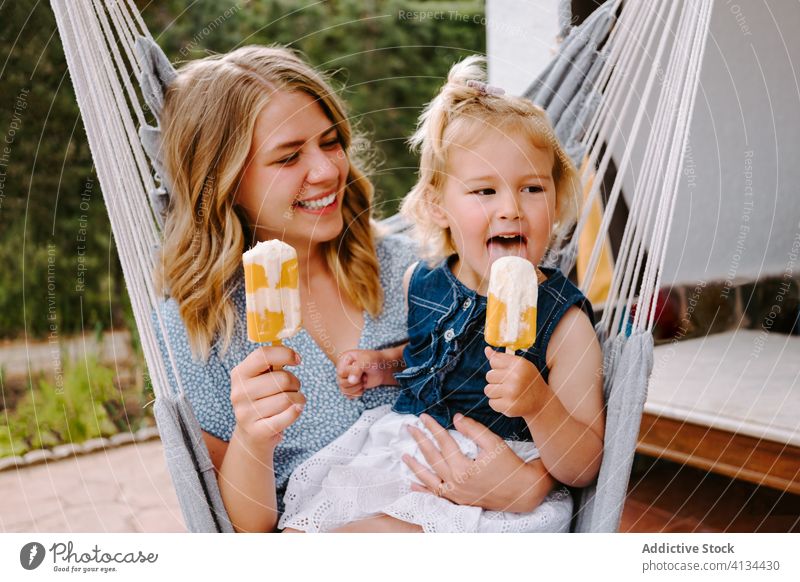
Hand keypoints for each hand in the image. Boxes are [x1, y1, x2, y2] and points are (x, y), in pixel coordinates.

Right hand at [230, 345, 304, 450]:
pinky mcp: (257, 431)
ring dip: (298, 398)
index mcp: (239, 374)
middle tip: (293, 388)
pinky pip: (288, 416)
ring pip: (287, 398)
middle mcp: (239, 393)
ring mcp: (245, 413)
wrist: (252, 433)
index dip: (285, 354)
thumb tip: (292, 356)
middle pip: (282, 379)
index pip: (262, 355)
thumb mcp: (261, 378)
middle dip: (295, 382)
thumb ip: (272, 363)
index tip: (297, 360)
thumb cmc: (262, 399)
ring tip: (292, 401)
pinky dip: (296, 411)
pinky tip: (295, 409)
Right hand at [336, 349, 397, 398]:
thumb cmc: (374, 361)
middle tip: (365, 376)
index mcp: (344, 360)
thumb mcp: (366, 361)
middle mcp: (343, 370)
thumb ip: (357, 369)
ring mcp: (346, 379)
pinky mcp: (350, 387)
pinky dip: (357, 393)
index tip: (362, 370)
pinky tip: (363, 388)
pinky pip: (348, 395)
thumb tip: (351, 381)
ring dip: (357, 388)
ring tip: (364, 380)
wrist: (382, 368)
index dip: (352, 374)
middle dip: (356, 382)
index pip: (341, 372)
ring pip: (344, 390)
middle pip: (341, 383)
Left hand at [402, 413, 553, 512]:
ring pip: (429, 479)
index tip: (423, 417)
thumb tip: (455, 418)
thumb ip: (473, 429)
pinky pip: (436, 496)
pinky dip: (423, 490)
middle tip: (409, 428)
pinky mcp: (459, 502)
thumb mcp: (493, 443)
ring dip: (415, 467)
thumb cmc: (510, 465)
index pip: (443, 442)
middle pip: (432, 458)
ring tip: (404, 456)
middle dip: (419, 441)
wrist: (523, 491)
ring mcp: (456, 495)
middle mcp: (456, 483)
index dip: (432, 427)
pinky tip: (413, 484)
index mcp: (464, 467)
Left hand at [484, 346, 548, 419]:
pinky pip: (491, 402)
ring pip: (488, 390)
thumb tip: (486, 349)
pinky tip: (509, 402)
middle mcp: (516, 377)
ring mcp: (512, 392)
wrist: (542, 402)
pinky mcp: (509, 406)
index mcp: (518, 364)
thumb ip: (502, 357)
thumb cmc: (527, 380)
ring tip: (508, 394)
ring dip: (495, 393)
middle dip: (496, 381)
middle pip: (489, 376)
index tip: (507, 373)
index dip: (498, 368)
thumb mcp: (519, 365)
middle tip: (509, 385)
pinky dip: (498, 404)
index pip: (494, 361)